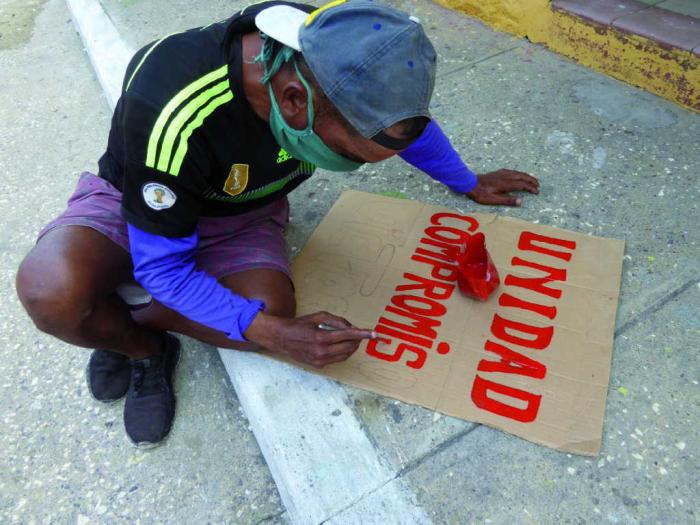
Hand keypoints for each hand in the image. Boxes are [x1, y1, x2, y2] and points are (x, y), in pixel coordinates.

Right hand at [245, 311, 375, 367]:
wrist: (281, 339)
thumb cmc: (300, 325)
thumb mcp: (318, 316)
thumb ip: (337, 321)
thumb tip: (351, 328)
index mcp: (320, 337)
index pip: (348, 335)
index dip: (363, 334)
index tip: (374, 333)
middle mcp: (321, 351)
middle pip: (349, 347)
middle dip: (358, 340)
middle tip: (360, 333)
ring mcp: (320, 360)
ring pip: (345, 355)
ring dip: (352, 346)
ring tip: (351, 338)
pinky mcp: (319, 365)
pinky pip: (337, 359)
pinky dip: (343, 352)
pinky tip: (341, 345)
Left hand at [467, 169, 538, 205]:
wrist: (470, 183)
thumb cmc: (481, 193)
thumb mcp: (493, 200)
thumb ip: (507, 200)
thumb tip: (521, 202)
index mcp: (506, 184)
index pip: (522, 185)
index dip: (530, 188)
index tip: (537, 192)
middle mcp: (505, 176)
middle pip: (522, 177)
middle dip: (531, 180)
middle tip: (538, 185)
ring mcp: (502, 173)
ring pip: (518, 173)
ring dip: (526, 176)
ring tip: (532, 180)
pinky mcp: (498, 172)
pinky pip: (513, 171)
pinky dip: (519, 173)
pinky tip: (519, 175)